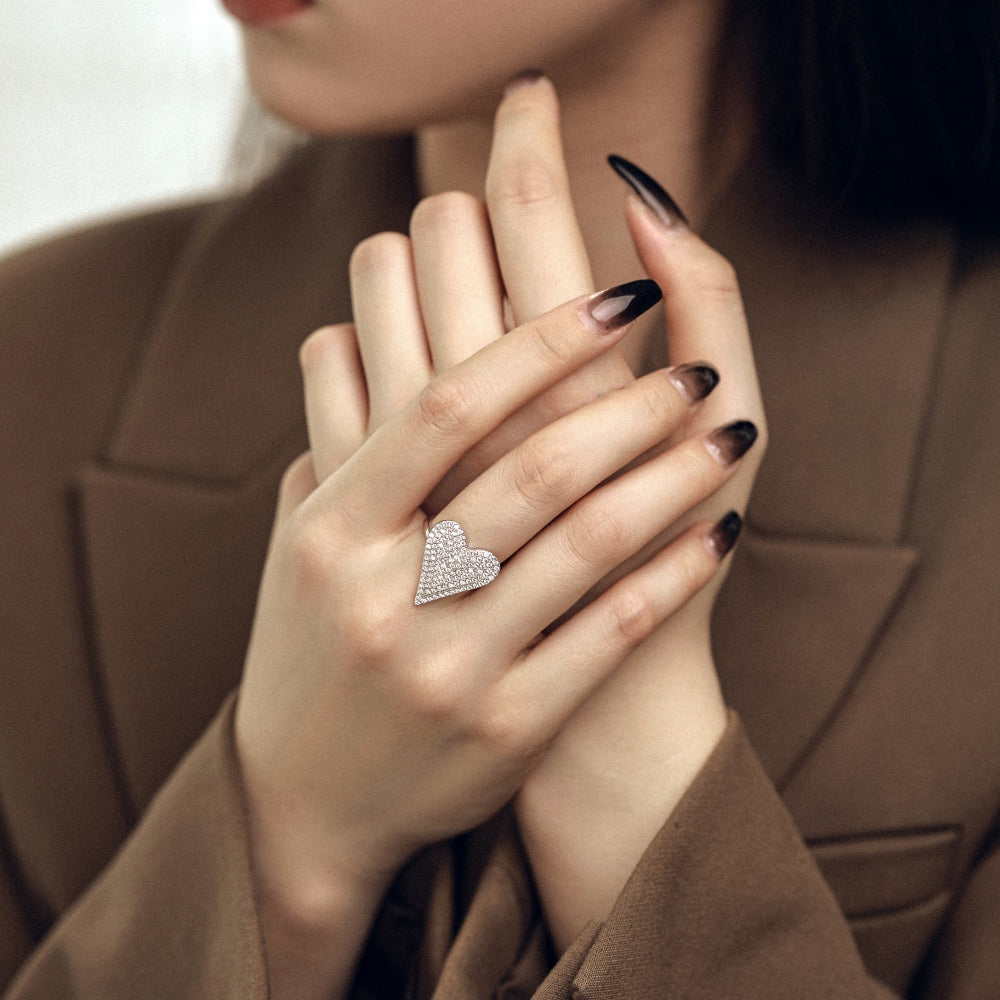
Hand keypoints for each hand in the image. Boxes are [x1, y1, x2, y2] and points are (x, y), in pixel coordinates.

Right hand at [300, 76, 765, 958]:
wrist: (306, 802)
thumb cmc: (309, 649)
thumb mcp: (296, 545)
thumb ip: (333, 440)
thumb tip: (361, 328)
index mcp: (331, 530)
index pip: (448, 407)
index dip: (539, 341)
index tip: (614, 296)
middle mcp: (385, 595)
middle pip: (532, 469)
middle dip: (631, 405)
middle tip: (696, 370)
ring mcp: (448, 667)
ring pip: (585, 546)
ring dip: (671, 477)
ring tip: (729, 432)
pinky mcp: (505, 728)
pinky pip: (608, 633)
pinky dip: (671, 573)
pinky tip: (717, 532)